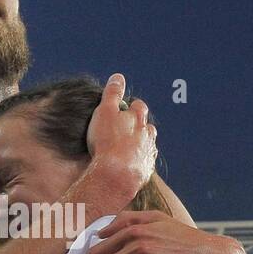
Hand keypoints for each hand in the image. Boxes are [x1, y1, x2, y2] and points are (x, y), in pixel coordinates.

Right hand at [85, 73, 156, 193]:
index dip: (130, 106)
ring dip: (139, 144)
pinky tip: (128, 165)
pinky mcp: (145, 171)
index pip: (138, 106)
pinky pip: (143, 163)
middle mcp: (147, 135)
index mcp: (138, 119)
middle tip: (123, 129)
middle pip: (146, 126)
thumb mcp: (105, 112)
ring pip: (147, 144)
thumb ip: (112, 94)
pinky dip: (137, 161)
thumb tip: (118, 77)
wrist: (116, 176)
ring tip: (126, 148)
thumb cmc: (107, 142)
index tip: (122, 109)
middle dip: (137, 125)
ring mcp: (147, 153)